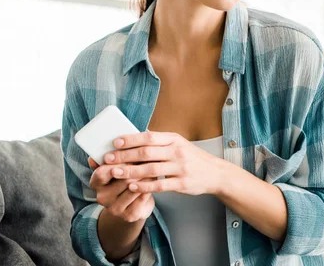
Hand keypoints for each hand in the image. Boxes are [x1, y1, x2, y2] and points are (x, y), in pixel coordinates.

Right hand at [88, 158, 154, 222]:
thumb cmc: (123, 180)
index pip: (102, 172)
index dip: (117, 162)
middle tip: (149, 155)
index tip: (130, 152)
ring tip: (155, 164)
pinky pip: (143, 196)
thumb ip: (110, 158)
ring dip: (146, 175)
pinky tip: (157, 177)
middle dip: (136, 166)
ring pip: (134, 187)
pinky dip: (150, 185)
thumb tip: (96, 153)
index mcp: (95, 183)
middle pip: (122, 179)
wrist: (132, 205)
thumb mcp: (115, 168)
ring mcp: (115, 208)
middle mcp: (102, 197)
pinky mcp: (129, 215)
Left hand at [103, 131, 223, 195]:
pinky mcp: (182, 183)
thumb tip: (135, 137)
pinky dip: (144, 186)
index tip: (115, 142)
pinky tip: (132, 187)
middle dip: (124, 156)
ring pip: (151, 169)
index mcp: (174, 139)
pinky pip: (160, 185)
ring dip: (130, 172)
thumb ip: (160, 142)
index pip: (149, 137)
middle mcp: (178, 151)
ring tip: (115, 173)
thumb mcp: (179, 144)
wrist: (215, 173)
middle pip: (146, 152)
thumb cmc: (192, 158)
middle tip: (108, 159)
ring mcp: (181, 168)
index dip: (131, 139)